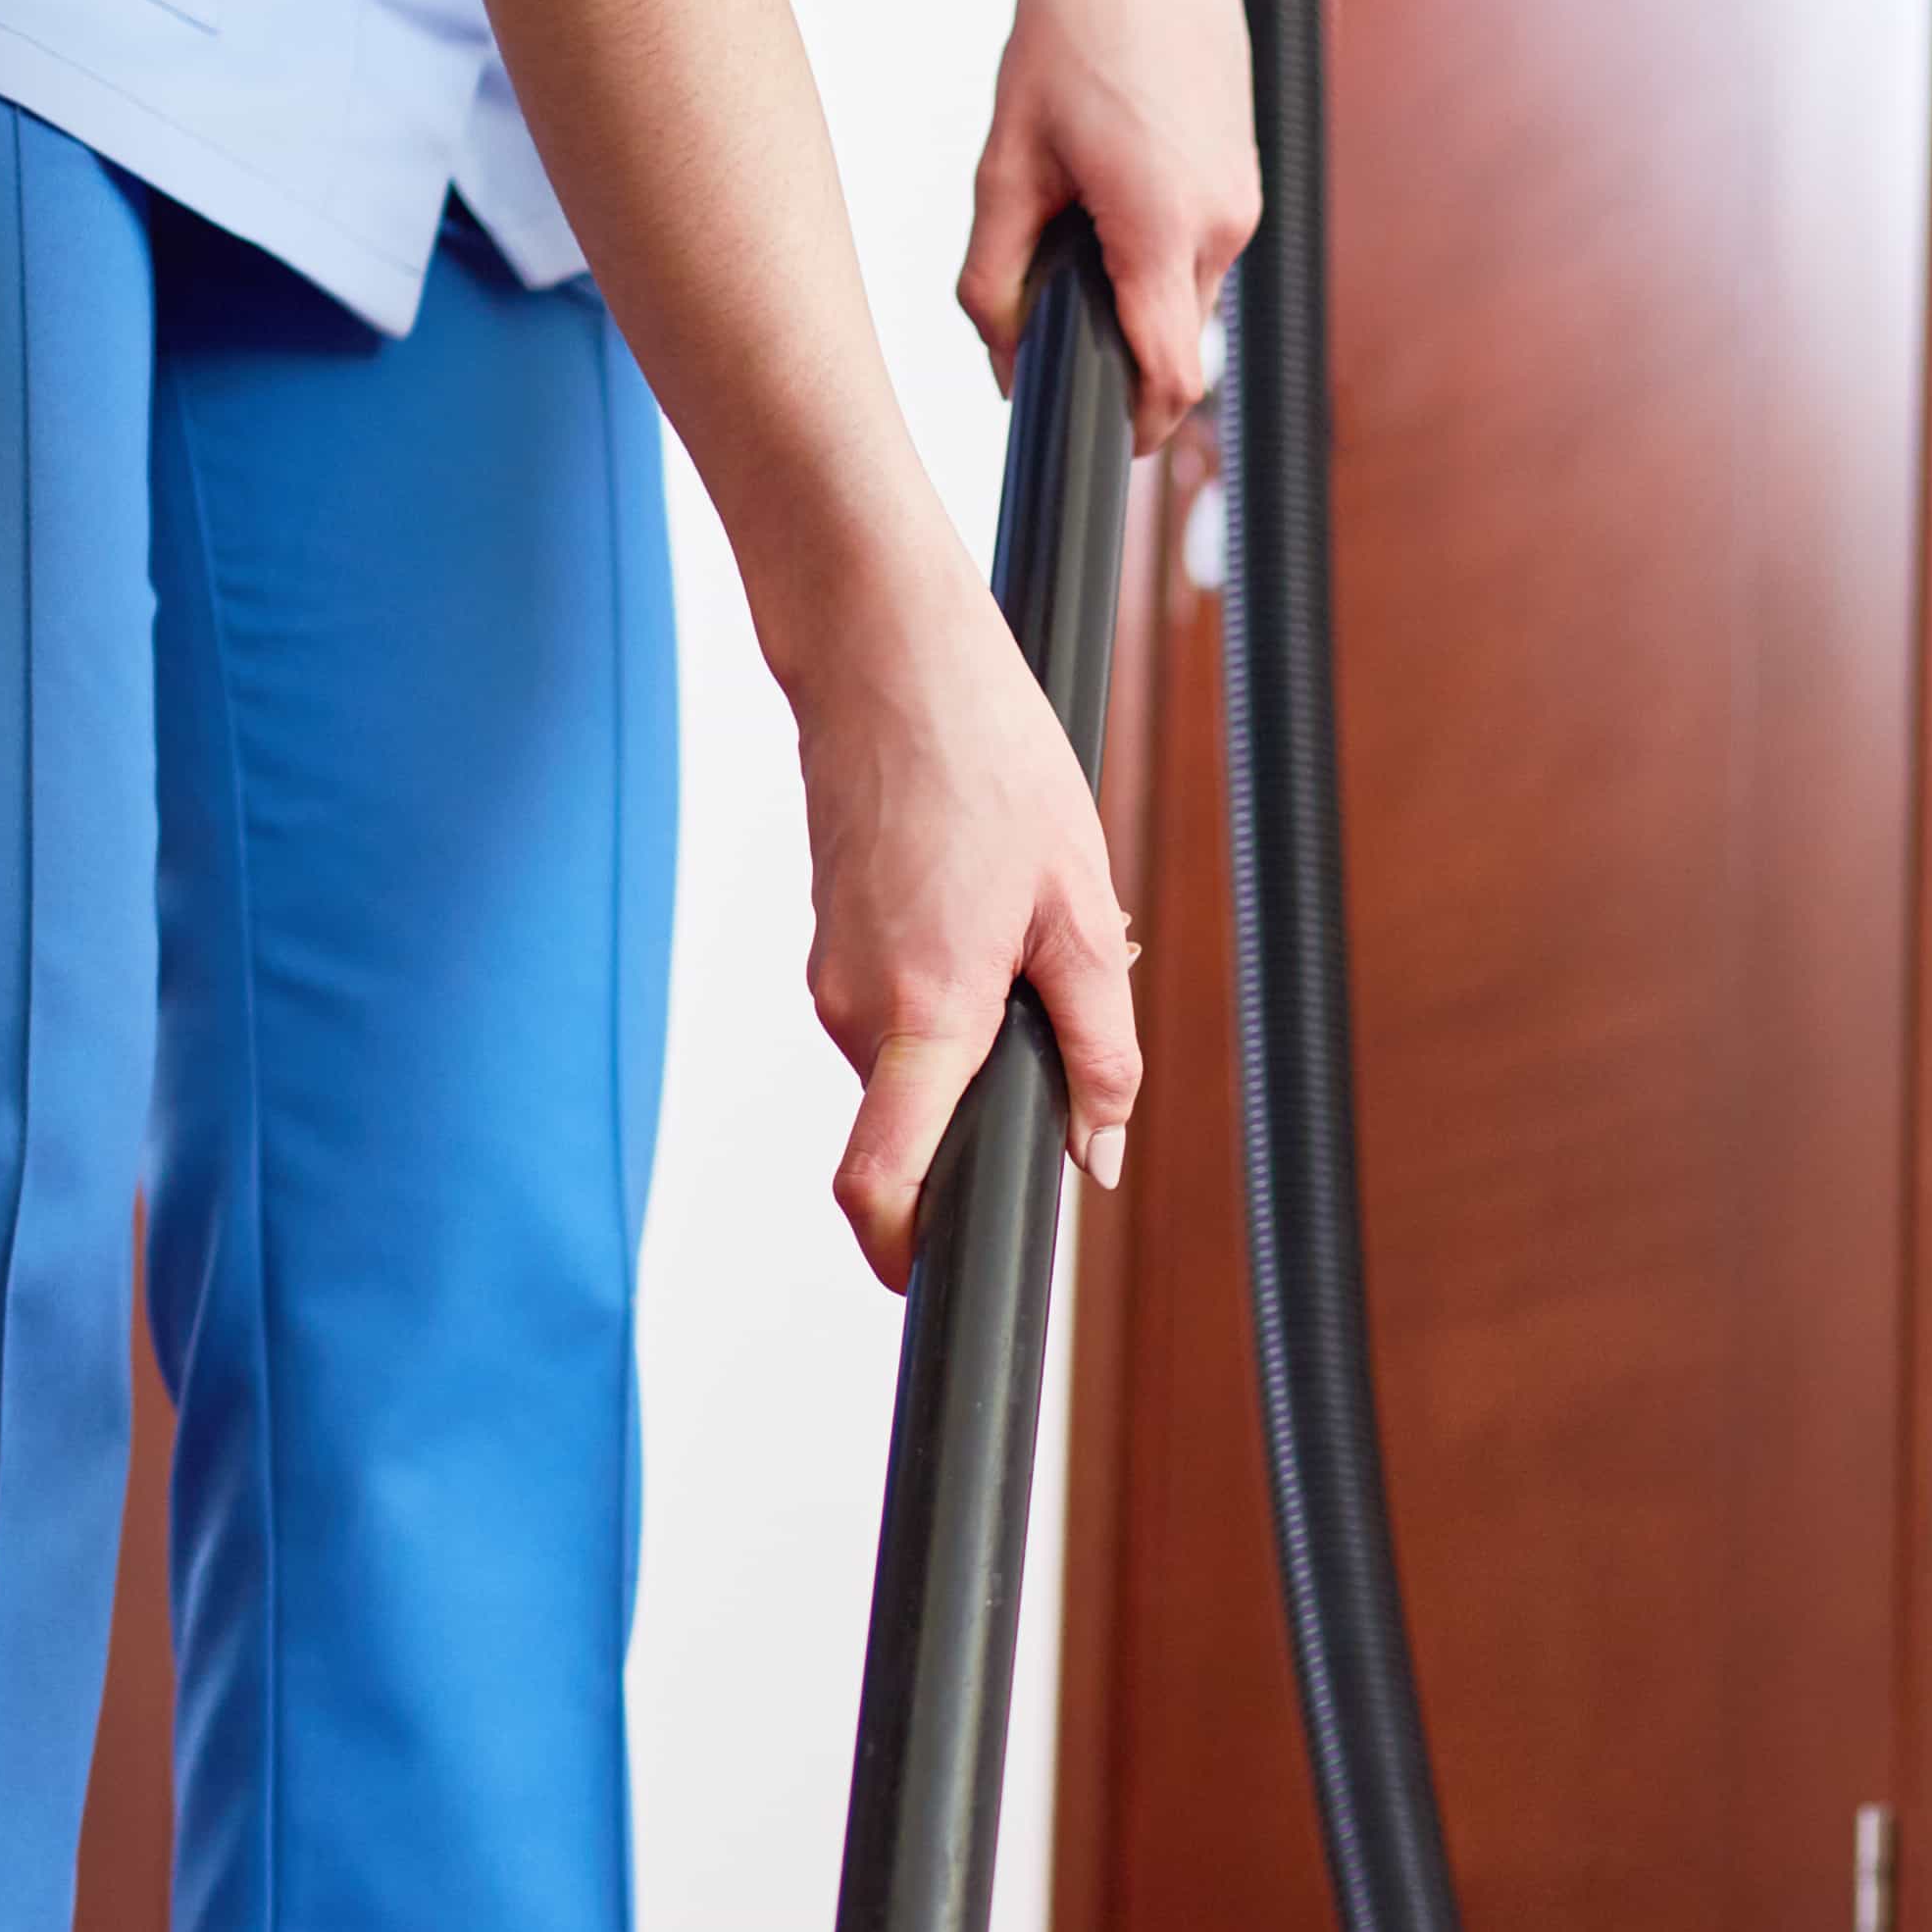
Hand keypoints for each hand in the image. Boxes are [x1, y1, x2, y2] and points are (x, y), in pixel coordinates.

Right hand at [789, 557, 1139, 1286]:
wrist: (886, 656)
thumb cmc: (986, 761)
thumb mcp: (1082, 910)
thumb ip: (1100, 1047)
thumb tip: (1101, 1154)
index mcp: (921, 1014)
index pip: (878, 1183)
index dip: (904, 1251)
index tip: (942, 1276)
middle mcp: (853, 1012)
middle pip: (922, 1121)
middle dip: (993, 1098)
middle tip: (1058, 999)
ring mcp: (830, 980)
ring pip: (917, 1062)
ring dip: (979, 1031)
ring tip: (1023, 924)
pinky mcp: (830, 948)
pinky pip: (898, 1014)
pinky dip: (951, 991)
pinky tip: (986, 901)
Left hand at [958, 0, 1257, 445]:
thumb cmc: (1073, 26)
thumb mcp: (1005, 156)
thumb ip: (992, 274)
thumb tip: (1000, 362)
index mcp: (1163, 226)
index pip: (1170, 378)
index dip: (1134, 428)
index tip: (1097, 446)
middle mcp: (1222, 226)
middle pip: (1176, 345)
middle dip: (1120, 355)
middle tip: (1046, 329)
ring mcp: (1243, 205)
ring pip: (1186, 298)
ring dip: (1134, 297)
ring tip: (1072, 227)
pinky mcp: (1244, 181)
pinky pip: (1199, 253)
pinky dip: (1155, 253)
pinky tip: (1108, 192)